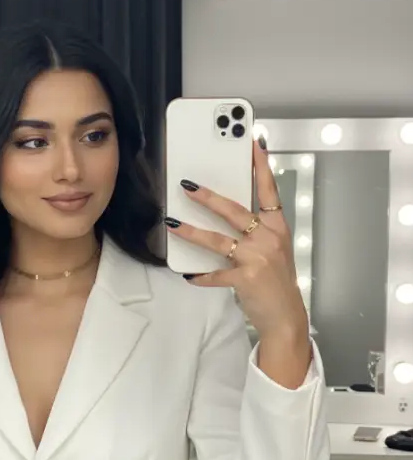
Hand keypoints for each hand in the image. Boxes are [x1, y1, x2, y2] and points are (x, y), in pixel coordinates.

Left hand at [166, 139, 308, 343]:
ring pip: (218, 240)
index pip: (270, 190)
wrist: (286, 316)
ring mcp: (258, 258)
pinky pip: (216, 274)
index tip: (253, 143)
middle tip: (188, 186)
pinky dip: (201, 275)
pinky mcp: (246, 278)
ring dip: (192, 232)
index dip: (261, 167)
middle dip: (209, 198)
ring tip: (172, 224)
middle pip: (235, 211)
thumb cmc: (277, 280)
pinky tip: (188, 273)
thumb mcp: (274, 249)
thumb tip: (227, 213)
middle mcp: (269, 238)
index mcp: (277, 227)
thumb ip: (256, 230)